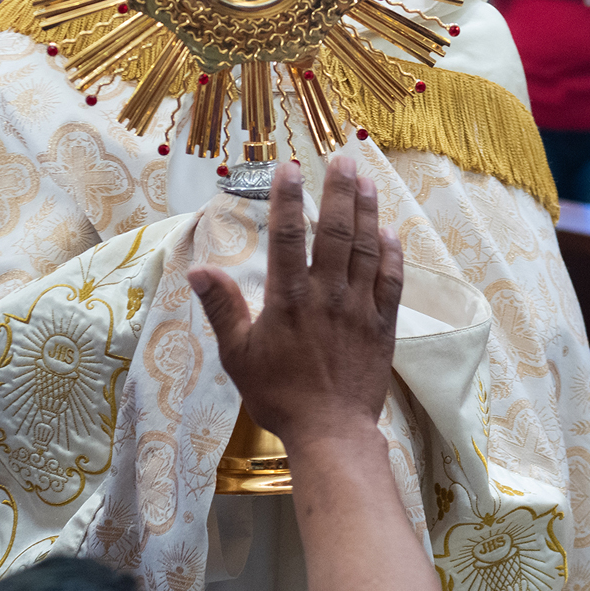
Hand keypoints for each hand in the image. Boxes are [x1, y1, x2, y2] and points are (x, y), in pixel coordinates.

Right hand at [189, 156, 403, 450]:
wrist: (330, 432)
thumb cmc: (278, 395)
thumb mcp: (237, 356)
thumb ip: (222, 309)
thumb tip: (198, 270)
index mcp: (289, 299)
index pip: (288, 236)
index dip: (288, 198)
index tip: (289, 166)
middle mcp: (327, 295)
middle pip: (335, 231)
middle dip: (339, 191)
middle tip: (343, 158)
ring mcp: (359, 307)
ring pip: (367, 248)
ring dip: (368, 211)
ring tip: (368, 180)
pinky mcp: (383, 325)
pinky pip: (391, 281)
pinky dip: (391, 254)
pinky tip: (389, 232)